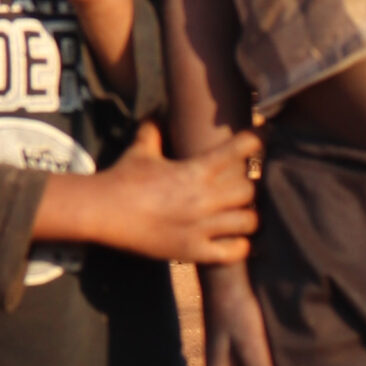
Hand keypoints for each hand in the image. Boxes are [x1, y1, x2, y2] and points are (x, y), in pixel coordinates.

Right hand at [39, 122, 258, 262]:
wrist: (103, 212)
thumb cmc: (123, 177)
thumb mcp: (141, 149)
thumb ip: (154, 130)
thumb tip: (157, 113)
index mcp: (196, 170)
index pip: (240, 150)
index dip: (257, 140)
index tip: (263, 136)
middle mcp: (204, 198)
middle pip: (250, 190)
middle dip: (250, 187)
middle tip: (245, 186)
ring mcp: (200, 227)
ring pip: (248, 221)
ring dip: (249, 216)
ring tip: (243, 213)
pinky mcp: (193, 251)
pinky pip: (232, 252)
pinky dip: (240, 246)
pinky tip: (237, 240)